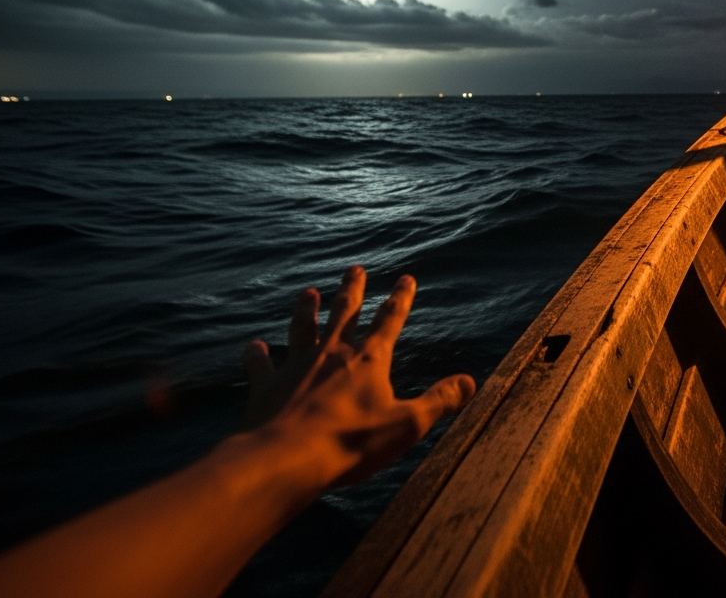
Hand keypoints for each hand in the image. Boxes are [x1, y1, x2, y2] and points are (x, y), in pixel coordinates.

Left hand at [238, 266, 475, 497]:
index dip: (400, 298)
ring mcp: (296, 365)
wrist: (288, 457)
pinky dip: (257, 353)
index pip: (389, 320)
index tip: (406, 278)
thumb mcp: (408, 425)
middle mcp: (332, 353)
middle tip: (354, 269)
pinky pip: (261, 362)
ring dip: (306, 309)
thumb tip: (470, 381)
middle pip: (344, 312)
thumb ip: (439, 401)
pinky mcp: (267, 384)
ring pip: (302, 327)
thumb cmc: (351, 442)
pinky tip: (255, 346)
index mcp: (368, 360)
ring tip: (307, 292)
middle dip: (351, 289)